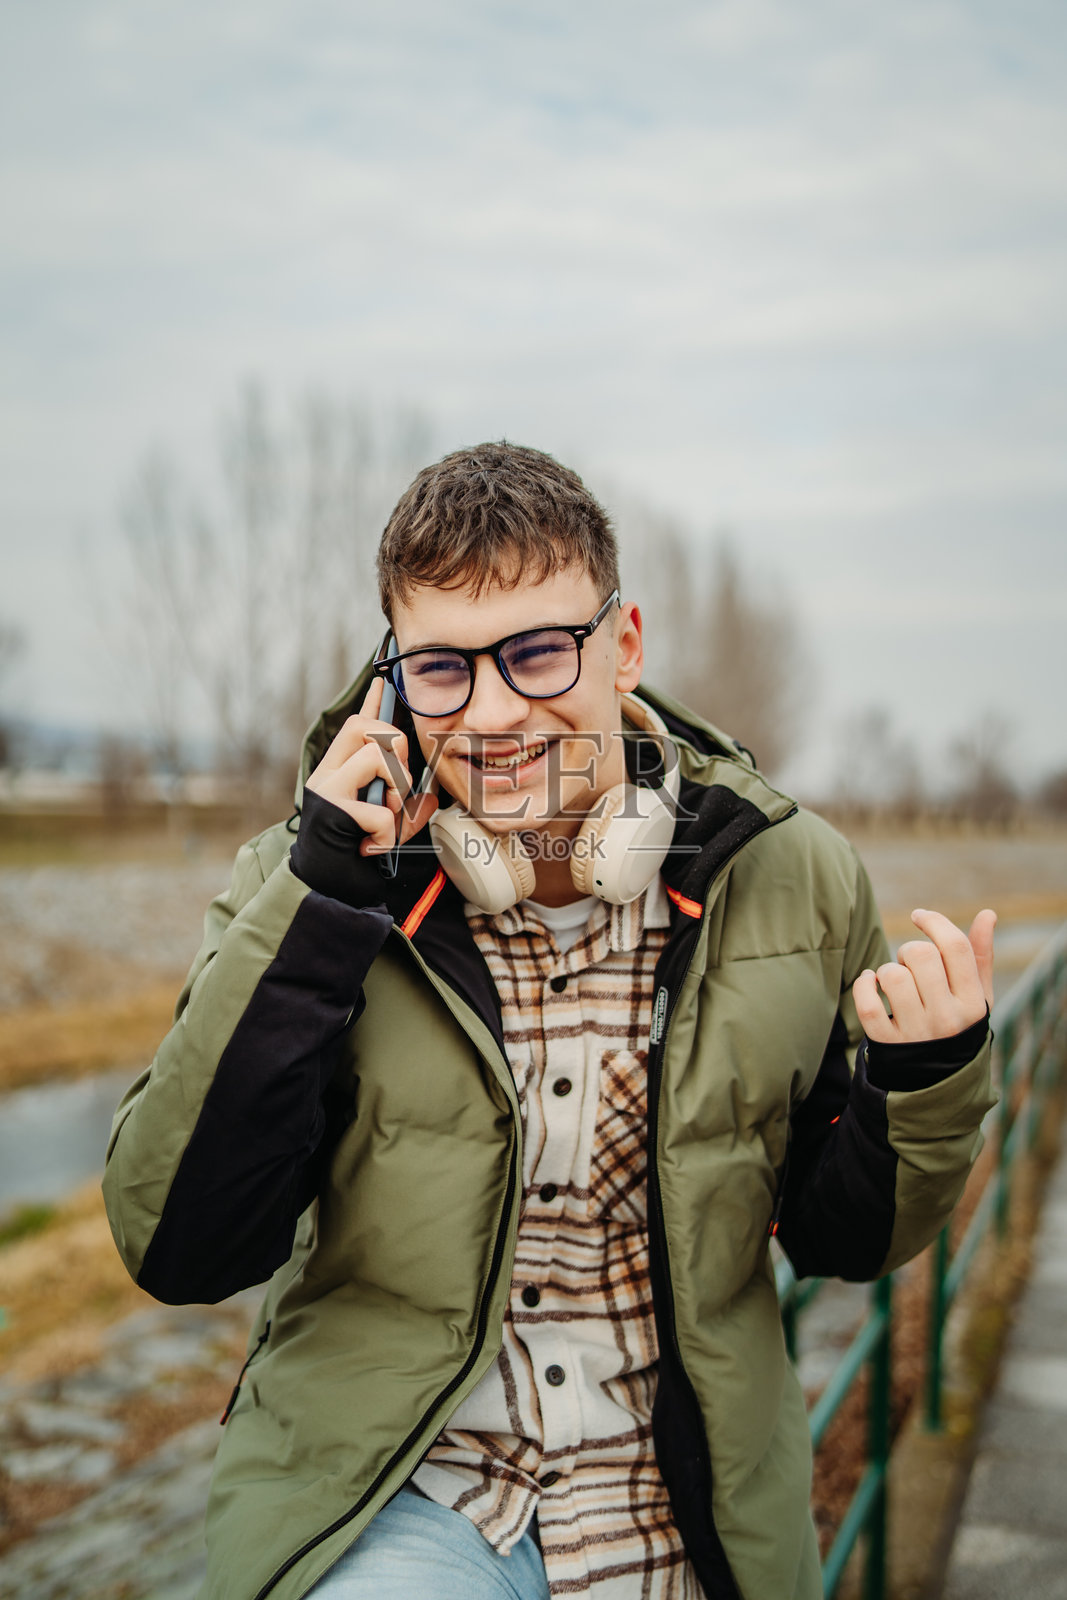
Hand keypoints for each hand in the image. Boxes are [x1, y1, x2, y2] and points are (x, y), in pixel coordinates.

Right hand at [304, 678, 437, 854]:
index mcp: (339, 772)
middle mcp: (328, 773)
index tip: (381, 682)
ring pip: (375, 755)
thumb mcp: (387, 828)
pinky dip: (387, 833)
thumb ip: (408, 810)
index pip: (356, 727)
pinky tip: (372, 846)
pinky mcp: (331, 811)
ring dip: (396, 789)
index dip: (371, 704)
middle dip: (394, 745)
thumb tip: (432, 797)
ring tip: (387, 819)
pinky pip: (380, 809)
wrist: (323, 890)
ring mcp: (327, 789)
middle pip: (363, 725)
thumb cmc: (352, 857)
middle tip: (396, 785)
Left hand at [853, 908, 995, 1044]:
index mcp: (973, 1003)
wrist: (938, 1077)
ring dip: (887, 970)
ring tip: (893, 981)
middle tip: (909, 963)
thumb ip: (980, 955)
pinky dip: (864, 986)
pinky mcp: (888, 1043)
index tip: (919, 916)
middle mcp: (947, 1019)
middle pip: (921, 955)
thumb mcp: (976, 995)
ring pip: (893, 976)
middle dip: (909, 950)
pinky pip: (868, 1005)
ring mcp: (917, 1033)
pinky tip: (869, 983)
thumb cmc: (957, 1023)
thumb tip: (988, 913)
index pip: (955, 947)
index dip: (934, 921)